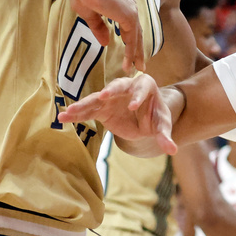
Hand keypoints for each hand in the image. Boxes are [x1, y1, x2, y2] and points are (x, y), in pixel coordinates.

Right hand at [58, 74, 176, 154]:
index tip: (133, 106)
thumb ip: (165, 136)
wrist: (145, 120)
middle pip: (117, 87)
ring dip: (84, 104)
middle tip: (103, 95)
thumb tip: (173, 150)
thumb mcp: (162, 125)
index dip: (138, 96)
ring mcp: (111, 96)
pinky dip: (76, 114)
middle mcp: (126, 86)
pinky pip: (87, 110)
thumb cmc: (156, 117)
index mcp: (145, 85)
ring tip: (70, 111)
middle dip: (110, 91)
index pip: (142, 88)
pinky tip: (62, 118)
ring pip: (97, 98)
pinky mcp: (101, 107)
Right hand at [70, 0, 144, 73]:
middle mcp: (131, 9)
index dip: (132, 42)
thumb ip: (100, 29)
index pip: (131, 28)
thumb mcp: (91, 16)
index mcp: (124, 7)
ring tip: (136, 68)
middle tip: (140, 66)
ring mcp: (131, 12)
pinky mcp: (129, 17)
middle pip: (137, 34)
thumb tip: (106, 43)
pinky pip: (132, 39)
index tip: (132, 54)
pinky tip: (129, 62)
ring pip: (136, 38)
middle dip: (138, 52)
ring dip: (136, 54)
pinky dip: (131, 51)